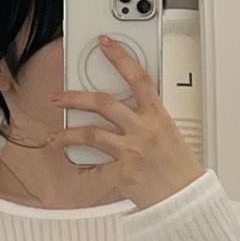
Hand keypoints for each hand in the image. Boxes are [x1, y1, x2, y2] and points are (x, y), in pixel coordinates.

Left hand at [54, 35, 204, 208]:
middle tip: (59, 97)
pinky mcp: (123, 172)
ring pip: (91, 134)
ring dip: (67, 134)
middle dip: (75, 97)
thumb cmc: (179, 167)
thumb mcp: (168, 133)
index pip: (139, 77)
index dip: (120, 57)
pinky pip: (95, 168)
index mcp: (157, 115)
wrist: (184, 197)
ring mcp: (132, 150)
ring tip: (55, 137)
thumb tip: (128, 108)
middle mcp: (143, 130)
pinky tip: (74, 166)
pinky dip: (82, 168)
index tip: (105, 43)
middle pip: (104, 103)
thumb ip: (147, 118)